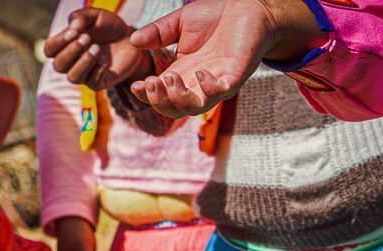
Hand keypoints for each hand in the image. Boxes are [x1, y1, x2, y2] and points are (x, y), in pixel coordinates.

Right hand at [43, 8, 149, 91]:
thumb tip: (73, 27)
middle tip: (87, 38)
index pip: (49, 50)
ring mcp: (84, 74)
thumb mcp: (95, 15)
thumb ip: (82, 17)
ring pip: (72, 77)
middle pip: (58, 66)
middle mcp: (71, 62)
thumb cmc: (108, 27)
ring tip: (97, 48)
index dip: (57, 43)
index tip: (73, 32)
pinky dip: (97, 71)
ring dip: (83, 62)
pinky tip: (105, 62)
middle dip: (71, 51)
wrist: (129, 38)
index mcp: (66, 45)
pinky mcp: (99, 82)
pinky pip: (92, 83)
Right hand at [129, 0, 323, 116]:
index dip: (147, 95)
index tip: (136, 85)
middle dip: (159, 101)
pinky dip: (208, 88)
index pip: (160, 95)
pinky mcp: (234, 77)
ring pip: (194, 107)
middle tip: (152, 83)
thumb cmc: (216, 16)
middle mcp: (197, 84)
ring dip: (178, 99)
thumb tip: (134, 41)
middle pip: (174, 108)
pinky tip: (200, 73)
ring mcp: (216, 82)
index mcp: (182, 73)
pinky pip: (220, 93)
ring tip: (169, 79)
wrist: (247, 7)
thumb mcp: (179, 23)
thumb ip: (158, 33)